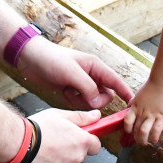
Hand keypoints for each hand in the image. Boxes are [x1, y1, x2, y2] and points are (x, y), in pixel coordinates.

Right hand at [15, 108, 101, 162]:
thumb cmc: (36, 129)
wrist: (17, 143)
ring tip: (43, 149)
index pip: (96, 146)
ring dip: (58, 159)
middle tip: (55, 140)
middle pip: (79, 155)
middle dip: (70, 149)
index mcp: (80, 142)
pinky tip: (38, 158)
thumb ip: (81, 117)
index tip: (81, 138)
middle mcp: (75, 158)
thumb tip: (96, 116)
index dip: (89, 141)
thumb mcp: (60, 115)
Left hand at [16, 38, 133, 108]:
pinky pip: (80, 102)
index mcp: (95, 66)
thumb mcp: (72, 73)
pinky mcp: (71, 89)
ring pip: (92, 100)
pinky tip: (64, 92)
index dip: (125, 92)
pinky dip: (73, 101)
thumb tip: (99, 103)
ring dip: (83, 101)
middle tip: (84, 98)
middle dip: (96, 100)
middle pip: (105, 94)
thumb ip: (88, 88)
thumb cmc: (51, 59)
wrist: (30, 59)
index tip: (132, 104)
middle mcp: (91, 74)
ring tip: (70, 92)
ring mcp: (81, 82)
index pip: (115, 81)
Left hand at [124, 79, 162, 144]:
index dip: (127, 129)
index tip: (129, 133)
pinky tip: (154, 140)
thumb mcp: (137, 96)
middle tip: (138, 141)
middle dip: (135, 138)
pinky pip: (156, 130)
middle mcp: (141, 113)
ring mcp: (151, 115)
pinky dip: (154, 137)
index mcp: (134, 107)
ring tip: (145, 143)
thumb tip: (128, 110)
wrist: (161, 83)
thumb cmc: (150, 89)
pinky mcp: (162, 116)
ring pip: (143, 132)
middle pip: (135, 129)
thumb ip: (132, 104)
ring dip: (143, 140)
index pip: (127, 122)